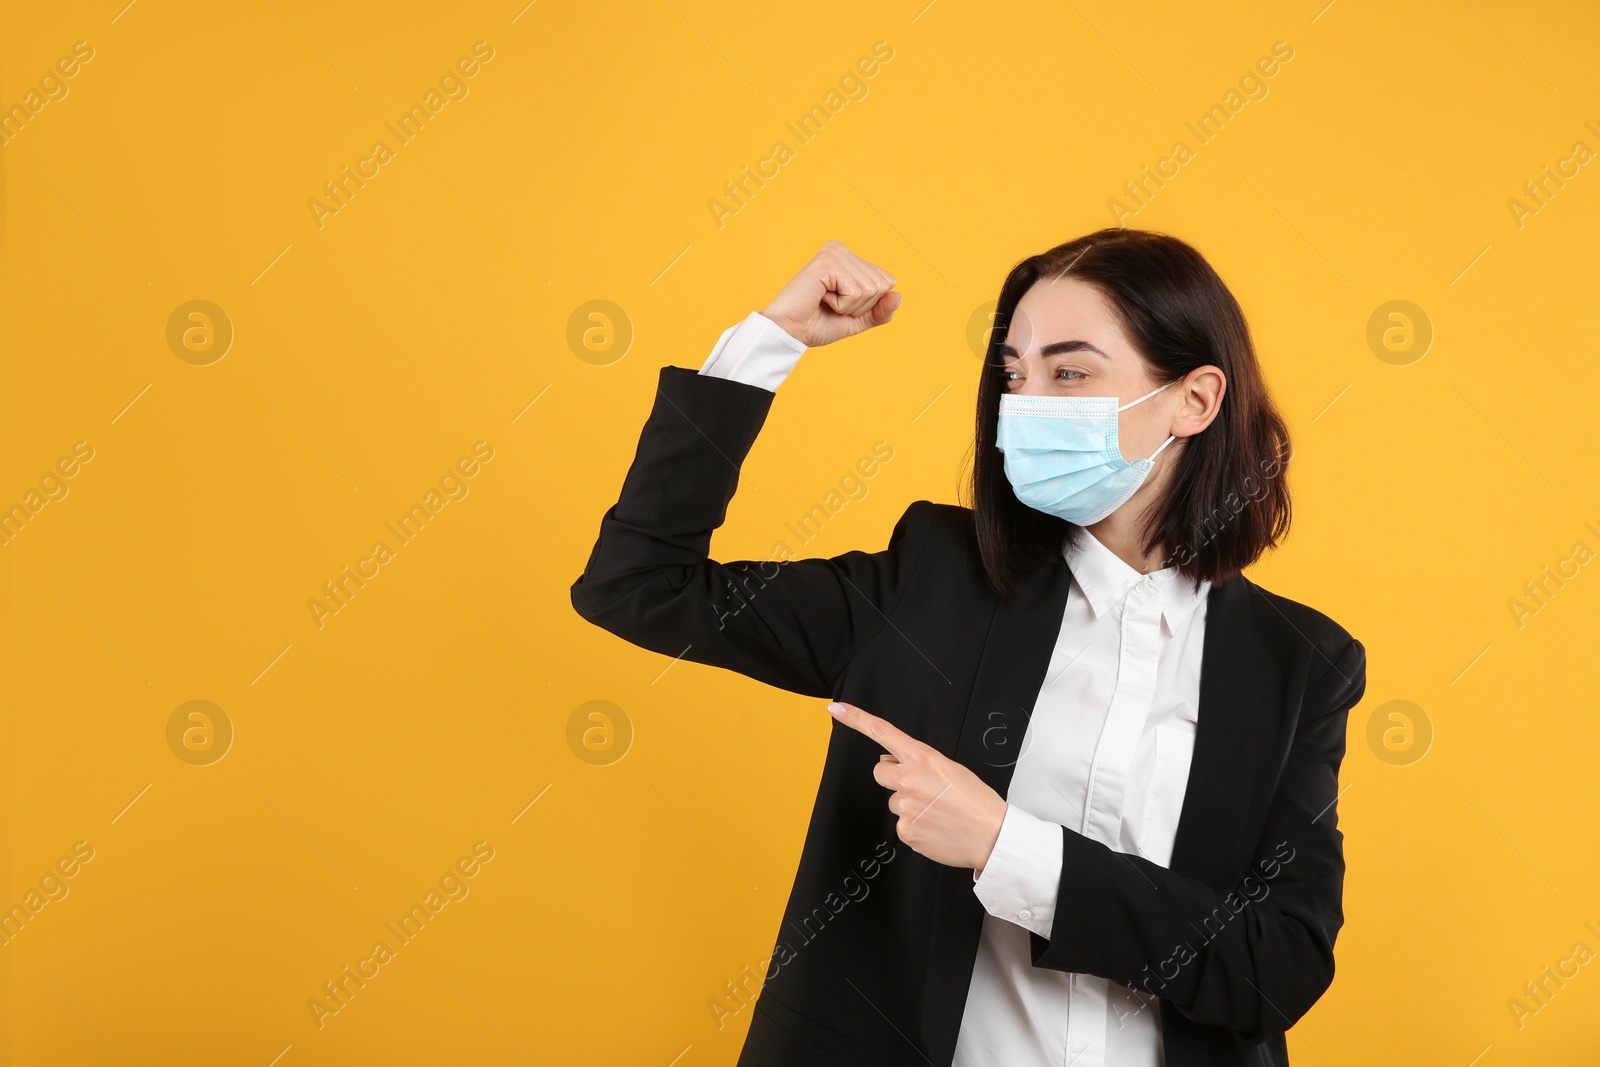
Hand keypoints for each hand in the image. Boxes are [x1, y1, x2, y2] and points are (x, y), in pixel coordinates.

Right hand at [761, 241, 901, 346]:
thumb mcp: (857, 320)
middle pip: (881, 285)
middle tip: (832, 305)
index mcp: (849, 257)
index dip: (868, 304)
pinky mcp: (826, 263)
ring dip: (850, 307)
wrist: (789, 333)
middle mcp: (841, 249)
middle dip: (860, 306)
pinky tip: (821, 298)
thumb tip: (899, 295)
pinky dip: (842, 305)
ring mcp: (834, 253)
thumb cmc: (817, 324)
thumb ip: (880, 310)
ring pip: (870, 289)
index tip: (840, 305)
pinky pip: (856, 291)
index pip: (887, 282)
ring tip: (825, 302)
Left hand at [828, 701, 1006, 872]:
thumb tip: (891, 763)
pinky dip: (916, 825)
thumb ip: (919, 763)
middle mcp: (909, 780)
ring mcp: (905, 807)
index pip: (883, 732)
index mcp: (923, 758)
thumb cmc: (976, 801)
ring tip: (937, 811)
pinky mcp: (905, 831)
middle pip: (880, 772)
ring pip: (894, 801)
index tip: (836, 708)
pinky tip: (935, 826)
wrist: (992, 835)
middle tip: (920, 788)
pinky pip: (901, 824)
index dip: (856, 718)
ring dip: (909, 804)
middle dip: (894, 777)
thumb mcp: (950, 768)